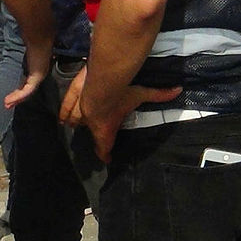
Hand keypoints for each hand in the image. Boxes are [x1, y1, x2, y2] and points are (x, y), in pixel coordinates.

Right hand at [4, 41, 52, 108]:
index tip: (11, 96)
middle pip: (28, 90)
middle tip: (8, 104)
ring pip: (27, 93)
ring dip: (16, 99)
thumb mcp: (27, 50)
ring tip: (7, 104)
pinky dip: (18, 96)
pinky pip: (27, 90)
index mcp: (38, 69)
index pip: (29, 83)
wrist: (40, 36)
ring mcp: (39, 76)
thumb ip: (24, 54)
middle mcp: (40, 74)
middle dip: (18, 98)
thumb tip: (19, 49)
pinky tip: (9, 100)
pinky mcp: (37, 76)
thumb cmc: (34, 40)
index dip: (20, 91)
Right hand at [62, 70, 179, 162]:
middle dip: (93, 137)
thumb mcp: (141, 93)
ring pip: (74, 122)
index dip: (106, 156)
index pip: (104, 149)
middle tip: (97, 138)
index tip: (108, 160)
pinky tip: (62, 120)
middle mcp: (90, 123)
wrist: (101, 80)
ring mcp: (79, 112)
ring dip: (76, 124)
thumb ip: (158, 94)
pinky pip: (65, 111)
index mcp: (105, 128)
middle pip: (90, 134)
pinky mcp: (72, 100)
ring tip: (75, 127)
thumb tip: (178, 90)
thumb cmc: (121, 93)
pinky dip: (64, 114)